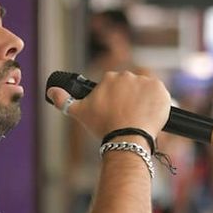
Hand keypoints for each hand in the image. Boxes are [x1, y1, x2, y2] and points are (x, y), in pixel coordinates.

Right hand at [47, 70, 170, 138]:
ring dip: (144, 102)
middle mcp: (128, 75)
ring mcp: (146, 82)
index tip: (117, 112)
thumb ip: (64, 101)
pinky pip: (161, 95)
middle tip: (128, 117)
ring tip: (139, 119)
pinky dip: (158, 105)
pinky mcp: (161, 91)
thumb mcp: (80, 113)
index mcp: (110, 78)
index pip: (116, 87)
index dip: (117, 101)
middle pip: (132, 88)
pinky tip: (151, 116)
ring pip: (146, 92)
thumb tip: (51, 91)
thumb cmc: (104, 126)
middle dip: (131, 101)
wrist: (127, 137)